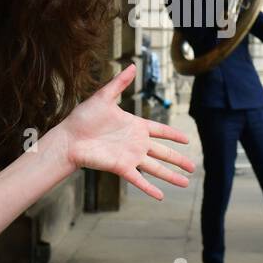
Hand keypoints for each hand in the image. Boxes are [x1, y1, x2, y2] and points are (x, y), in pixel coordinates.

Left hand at [48, 65, 194, 199]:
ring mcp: (130, 157)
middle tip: (193, 166)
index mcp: (135, 126)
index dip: (174, 135)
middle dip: (179, 159)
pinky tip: (161, 196)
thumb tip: (133, 65)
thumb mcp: (104, 96)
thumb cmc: (83, 117)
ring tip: (186, 183)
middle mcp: (136, 143)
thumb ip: (120, 83)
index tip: (187, 140)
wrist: (68, 138)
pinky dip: (150, 188)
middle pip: (164, 152)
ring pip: (157, 168)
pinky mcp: (121, 167)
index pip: (161, 131)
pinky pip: (139, 179)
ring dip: (171, 176)